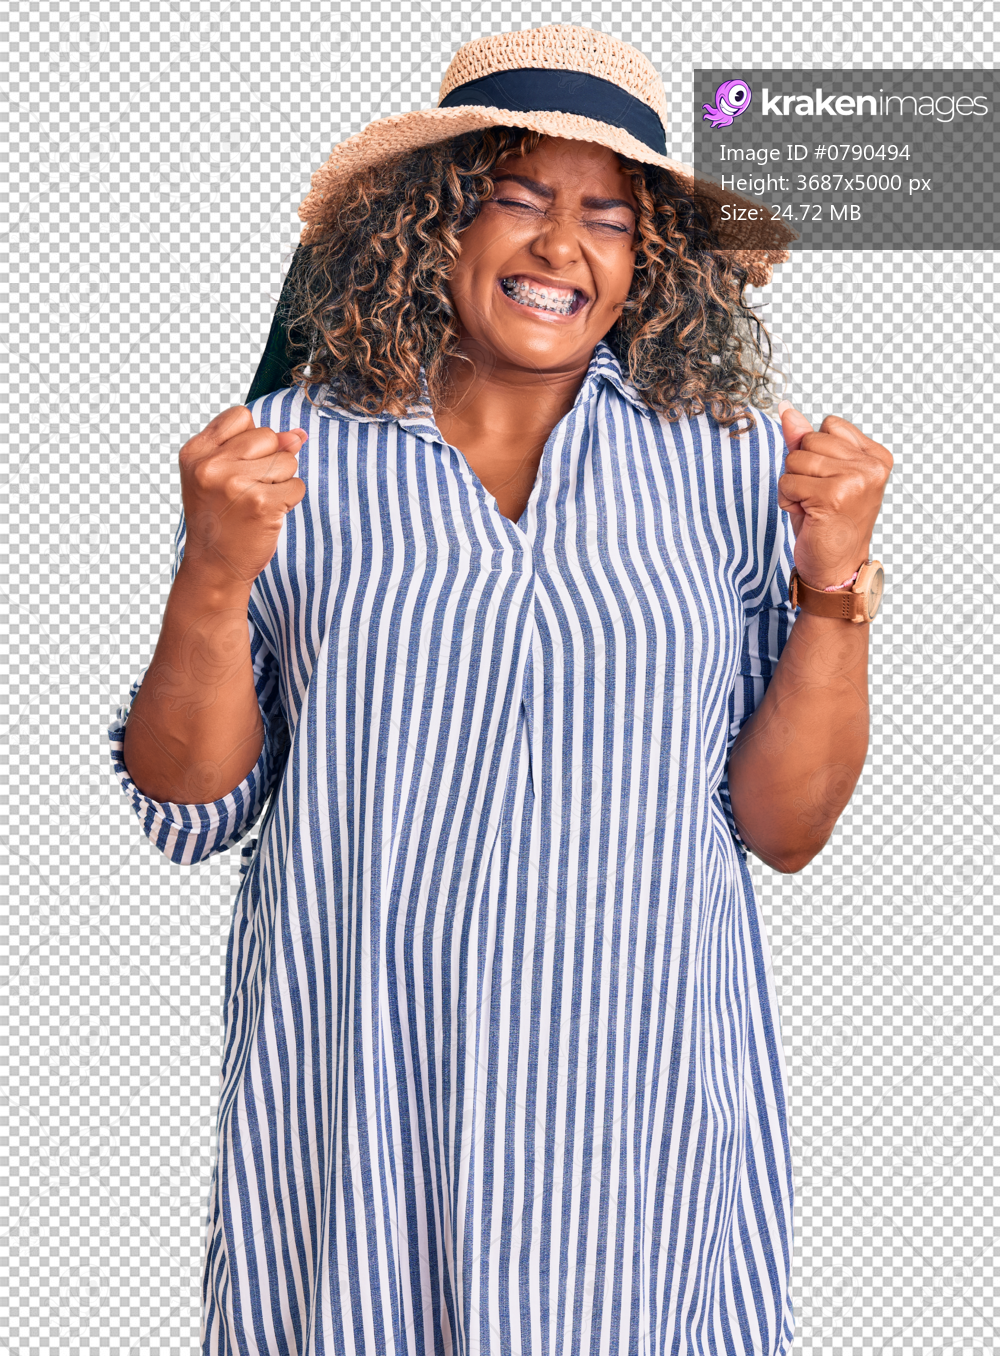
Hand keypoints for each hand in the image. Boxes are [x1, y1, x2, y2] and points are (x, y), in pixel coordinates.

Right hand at [177, 406, 306, 589]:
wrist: (215, 566)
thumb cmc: (220, 519)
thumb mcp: (221, 476)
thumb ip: (255, 448)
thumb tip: (298, 435)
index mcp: (195, 453)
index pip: (241, 416)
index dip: (252, 439)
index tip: (239, 465)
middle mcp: (211, 466)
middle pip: (268, 435)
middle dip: (270, 460)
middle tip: (248, 489)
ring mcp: (236, 484)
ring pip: (287, 460)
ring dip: (281, 481)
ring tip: (256, 502)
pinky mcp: (262, 504)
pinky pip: (297, 485)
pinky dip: (290, 500)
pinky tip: (268, 514)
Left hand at [777, 401, 892, 588]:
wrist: (835, 569)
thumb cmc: (828, 523)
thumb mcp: (818, 476)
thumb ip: (804, 441)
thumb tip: (786, 409)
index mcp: (876, 457)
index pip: (828, 425)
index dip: (815, 452)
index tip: (829, 482)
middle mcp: (871, 466)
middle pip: (809, 440)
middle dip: (801, 469)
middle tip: (818, 499)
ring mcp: (856, 479)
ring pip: (795, 460)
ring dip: (793, 486)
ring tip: (813, 507)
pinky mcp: (835, 495)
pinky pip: (788, 481)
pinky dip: (788, 500)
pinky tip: (808, 516)